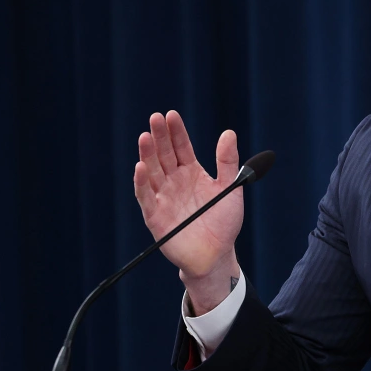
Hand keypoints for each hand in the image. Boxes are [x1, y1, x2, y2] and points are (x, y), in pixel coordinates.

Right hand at [133, 111, 242, 310]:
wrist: (216, 255)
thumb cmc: (224, 223)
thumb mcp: (229, 188)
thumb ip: (227, 162)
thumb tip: (228, 133)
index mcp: (191, 173)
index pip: (181, 147)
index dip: (176, 132)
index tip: (171, 115)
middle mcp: (174, 182)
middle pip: (164, 155)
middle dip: (159, 137)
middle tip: (155, 118)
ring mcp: (163, 198)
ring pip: (152, 172)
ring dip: (148, 155)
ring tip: (145, 137)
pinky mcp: (155, 216)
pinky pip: (146, 197)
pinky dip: (142, 183)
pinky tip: (141, 167)